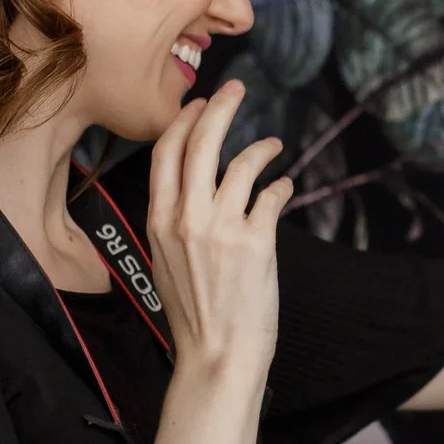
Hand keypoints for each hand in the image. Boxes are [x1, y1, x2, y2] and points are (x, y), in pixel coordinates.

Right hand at [144, 80, 290, 378]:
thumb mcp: (166, 263)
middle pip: (201, 143)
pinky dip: (281, 186)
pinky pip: (272, 195)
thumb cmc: (194, 316)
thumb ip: (174, 224)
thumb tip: (191, 193)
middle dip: (220, 107)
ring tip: (273, 145)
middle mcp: (186, 219)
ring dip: (261, 148)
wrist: (217, 355)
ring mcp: (221, 228)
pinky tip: (284, 187)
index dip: (183, 122)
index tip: (199, 106)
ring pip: (241, 163)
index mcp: (158, 222)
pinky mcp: (256, 241)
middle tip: (235, 88)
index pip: (165, 154)